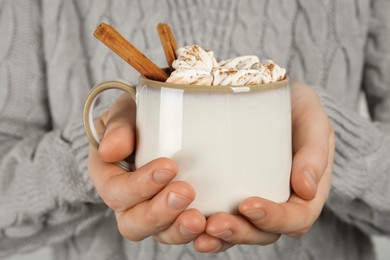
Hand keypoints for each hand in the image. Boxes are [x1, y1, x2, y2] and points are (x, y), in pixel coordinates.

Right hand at [87, 93, 205, 243]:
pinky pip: (183, 232)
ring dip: (178, 229)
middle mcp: (127, 202)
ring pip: (159, 234)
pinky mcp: (176, 215)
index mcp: (109, 177)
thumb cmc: (139, 118)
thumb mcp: (125, 113)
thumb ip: (117, 126)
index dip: (139, 186)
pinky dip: (197, 235)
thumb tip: (110, 151)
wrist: (160, 123)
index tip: (168, 167)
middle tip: (185, 193)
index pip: (116, 191)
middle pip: (134, 223)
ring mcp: (152, 212)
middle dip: (159, 213)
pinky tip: (211, 227)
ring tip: (198, 219)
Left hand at [193, 82, 334, 252]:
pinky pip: (220, 216)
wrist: (272, 99)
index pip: (295, 218)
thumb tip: (306, 189)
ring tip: (196, 228)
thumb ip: (314, 151)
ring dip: (218, 236)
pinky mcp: (230, 194)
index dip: (274, 219)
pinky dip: (204, 225)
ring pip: (239, 230)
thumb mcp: (312, 122)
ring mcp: (254, 201)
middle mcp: (279, 204)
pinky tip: (185, 220)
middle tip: (215, 224)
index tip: (248, 204)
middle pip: (263, 233)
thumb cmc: (296, 110)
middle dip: (239, 232)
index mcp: (304, 194)